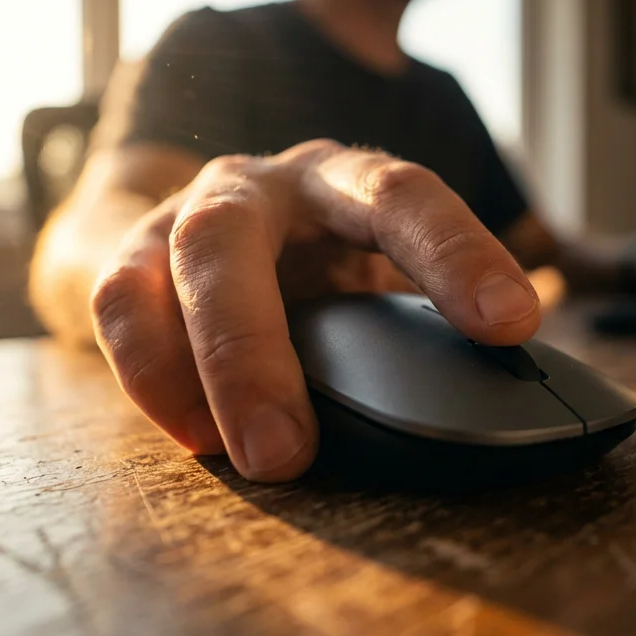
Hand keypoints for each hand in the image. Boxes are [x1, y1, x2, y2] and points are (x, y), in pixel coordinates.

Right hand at [89, 139, 541, 480]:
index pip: (404, 195)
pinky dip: (155, 376)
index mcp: (345, 180)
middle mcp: (262, 185)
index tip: (511, 324)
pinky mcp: (131, 256)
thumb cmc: (318, 268)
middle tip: (291, 451)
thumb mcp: (376, 280)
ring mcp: (187, 212)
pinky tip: (197, 436)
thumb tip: (513, 397)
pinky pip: (122, 305)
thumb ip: (420, 324)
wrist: (205, 239)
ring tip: (253, 455)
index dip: (457, 253)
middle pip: (240, 233)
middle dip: (259, 347)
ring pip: (182, 263)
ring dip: (210, 367)